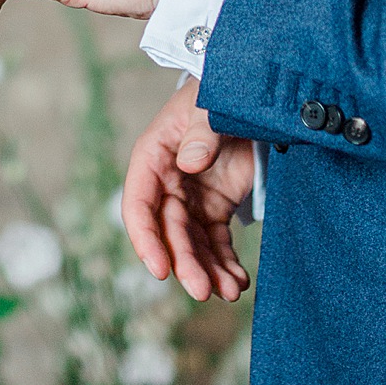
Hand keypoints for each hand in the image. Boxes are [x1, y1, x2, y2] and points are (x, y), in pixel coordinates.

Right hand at [122, 78, 255, 302]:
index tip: (159, 269)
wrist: (246, 92)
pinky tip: (239, 281)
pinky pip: (216, 242)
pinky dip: (226, 263)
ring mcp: (191, 199)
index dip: (145, 239)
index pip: (139, 204)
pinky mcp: (215, 208)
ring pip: (193, 245)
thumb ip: (201, 132)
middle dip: (185, 264)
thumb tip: (190, 163)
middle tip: (203, 291)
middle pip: (169, 232)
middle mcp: (166, 184)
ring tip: (230, 292)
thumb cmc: (218, 92)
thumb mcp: (208, 105)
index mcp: (152, 158)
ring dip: (208, 271)